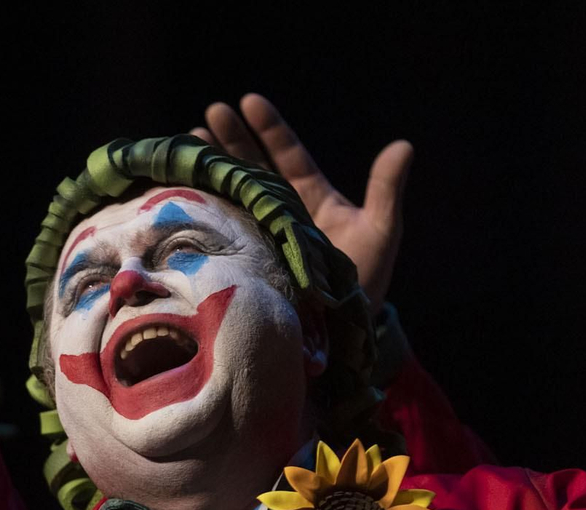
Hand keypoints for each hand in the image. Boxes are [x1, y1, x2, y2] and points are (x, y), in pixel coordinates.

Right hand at [195, 94, 412, 309]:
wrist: (341, 332)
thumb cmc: (365, 281)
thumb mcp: (380, 231)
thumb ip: (386, 190)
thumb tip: (404, 145)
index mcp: (310, 199)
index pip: (288, 155)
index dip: (269, 129)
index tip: (248, 101)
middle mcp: (282, 212)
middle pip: (252, 167)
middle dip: (231, 140)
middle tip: (208, 115)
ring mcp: (262, 234)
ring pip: (233, 194)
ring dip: (212, 171)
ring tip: (188, 148)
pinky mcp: (246, 258)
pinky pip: (223, 229)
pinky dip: (204, 210)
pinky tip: (182, 194)